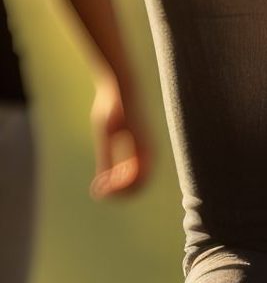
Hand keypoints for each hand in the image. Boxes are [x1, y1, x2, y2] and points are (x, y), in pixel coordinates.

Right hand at [90, 74, 149, 198]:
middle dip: (118, 194)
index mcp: (143, 155)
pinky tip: (106, 180)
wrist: (120, 88)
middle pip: (137, 189)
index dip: (117, 192)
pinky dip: (120, 181)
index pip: (134, 185)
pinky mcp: (142, 145)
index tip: (100, 193)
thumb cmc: (111, 109)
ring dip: (118, 190)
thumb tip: (101, 185)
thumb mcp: (105, 140)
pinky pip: (135, 173)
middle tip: (101, 194)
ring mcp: (147, 152)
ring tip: (103, 189)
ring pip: (137, 184)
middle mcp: (149, 156)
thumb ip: (106, 161)